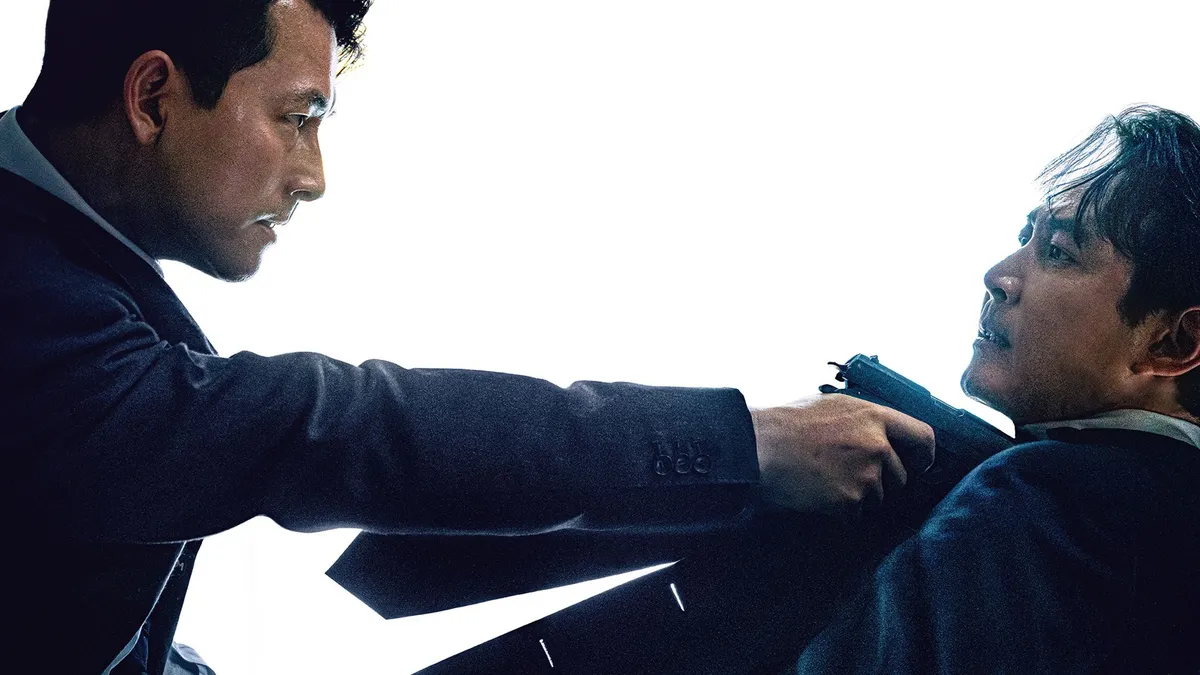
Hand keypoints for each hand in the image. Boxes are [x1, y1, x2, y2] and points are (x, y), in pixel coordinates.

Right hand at [751, 394, 934, 514]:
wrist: (758, 448)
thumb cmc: (786, 423)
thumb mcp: (832, 406)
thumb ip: (864, 420)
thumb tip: (881, 433)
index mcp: (874, 416)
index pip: (923, 438)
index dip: (923, 455)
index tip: (918, 464)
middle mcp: (877, 445)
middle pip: (901, 476)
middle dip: (882, 481)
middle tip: (851, 475)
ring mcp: (865, 475)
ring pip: (878, 497)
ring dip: (859, 495)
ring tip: (826, 480)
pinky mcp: (850, 500)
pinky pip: (856, 513)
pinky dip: (841, 510)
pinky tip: (818, 493)